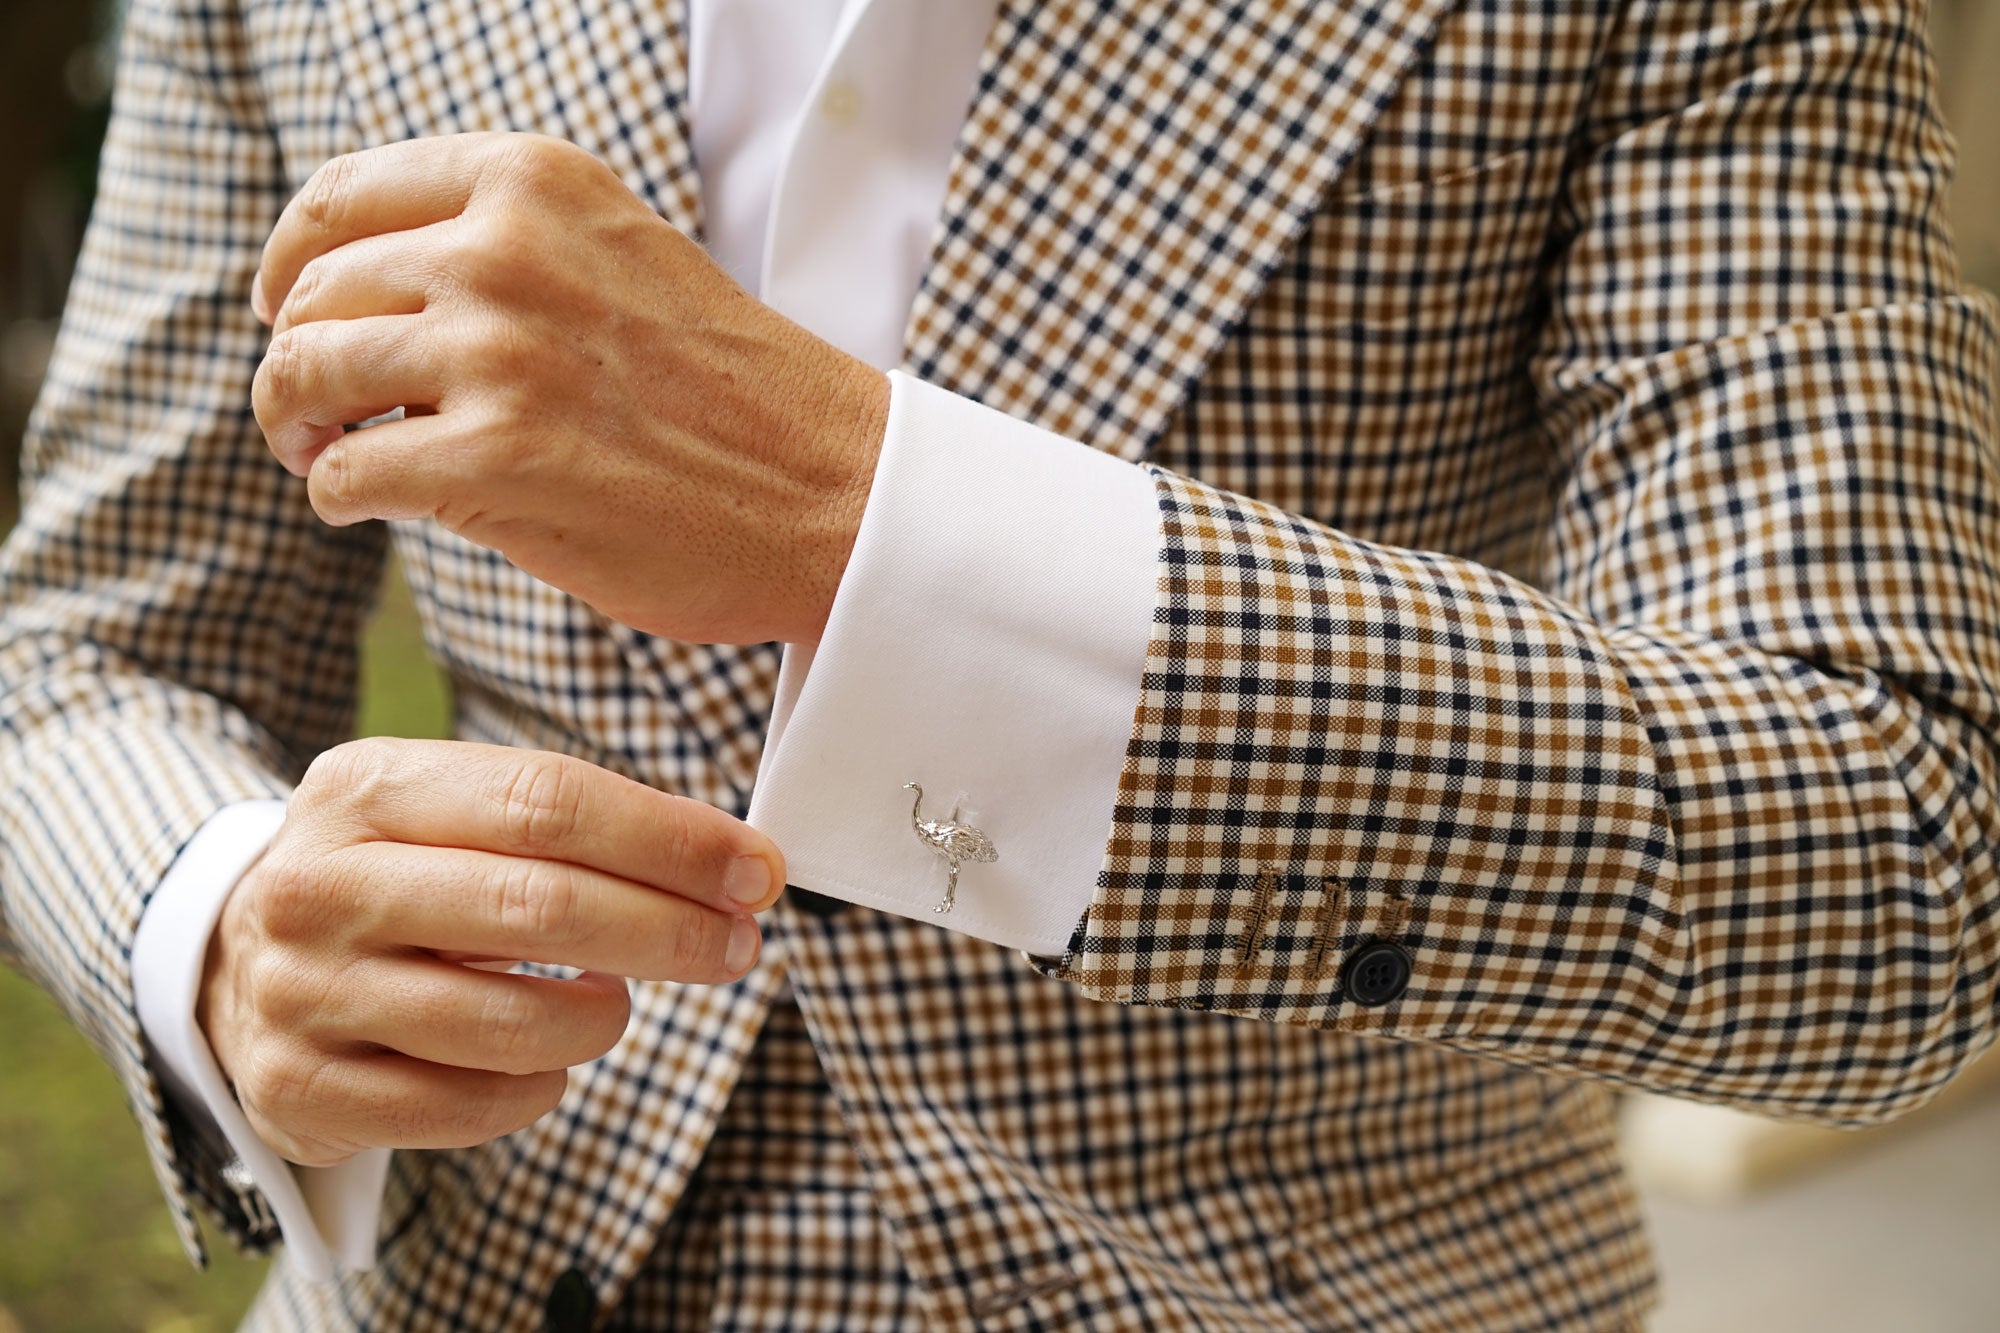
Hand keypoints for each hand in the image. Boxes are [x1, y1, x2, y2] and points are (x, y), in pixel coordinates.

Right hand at [197, 738, 785, 1166]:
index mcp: (366, 787)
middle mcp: (319, 884)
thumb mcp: (448, 810)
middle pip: (537, 906)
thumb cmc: (396, 874)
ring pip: (508, 1021)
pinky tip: (547, 1062)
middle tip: (736, 944)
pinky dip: (538, 1088)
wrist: (234, 963)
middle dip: (667, 929)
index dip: (668, 839)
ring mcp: (301, 992)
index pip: (547, 801)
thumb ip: (570, 821)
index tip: (755, 869)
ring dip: (601, 1017)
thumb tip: (734, 865)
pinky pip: (468, 1106)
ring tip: (617, 1002)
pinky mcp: (301, 1088)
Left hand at [249, 132, 889, 645]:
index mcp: (532, 184)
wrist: (832, 489)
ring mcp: (498, 355)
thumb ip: (506, 249)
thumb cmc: (729, 391)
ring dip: (294, 427)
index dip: (292, 264)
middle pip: (314, 295)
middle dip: (294, 361)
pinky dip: (336, 497)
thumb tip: (360, 296)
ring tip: (327, 457)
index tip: (293, 312)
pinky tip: (371, 508)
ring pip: (302, 376)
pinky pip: (344, 473)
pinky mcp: (495, 462)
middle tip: (313, 415)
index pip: (340, 198)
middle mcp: (503, 251)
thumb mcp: (617, 257)